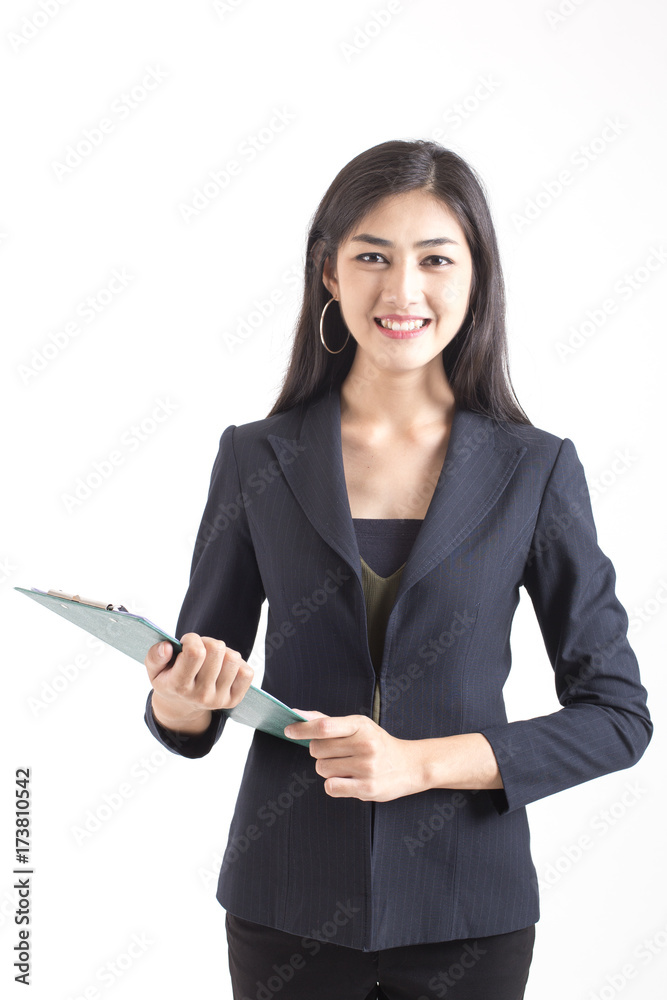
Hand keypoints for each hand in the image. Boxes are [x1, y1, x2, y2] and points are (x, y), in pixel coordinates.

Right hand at [145, 633, 252, 732]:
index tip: (187, 642)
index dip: (192, 639)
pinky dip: (238, 664)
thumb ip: (154, 656)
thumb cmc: (169, 679)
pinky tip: (223, 667)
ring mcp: (219, 699)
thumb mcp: (154, 670)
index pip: (195, 653)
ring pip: (233, 658)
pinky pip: (247, 672)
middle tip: (200, 649)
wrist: (181, 706)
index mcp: (179, 686)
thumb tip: (167, 647)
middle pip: (217, 650)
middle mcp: (201, 695)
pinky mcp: (234, 699)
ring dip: (223, 652)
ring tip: (212, 658)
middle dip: (208, 642)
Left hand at [285, 712, 425, 801]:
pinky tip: (347, 779)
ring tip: (345, 766)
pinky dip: (334, 784)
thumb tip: (296, 714)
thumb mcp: (357, 726)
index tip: (288, 730)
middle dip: (319, 751)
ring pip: (322, 768)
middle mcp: (365, 744)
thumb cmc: (376, 743)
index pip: (324, 726)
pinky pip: (331, 787)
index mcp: (360, 725)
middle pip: (317, 749)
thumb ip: (326, 720)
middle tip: (335, 752)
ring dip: (327, 768)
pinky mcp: (367, 788)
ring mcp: (367, 767)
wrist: (410, 765)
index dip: (302, 728)